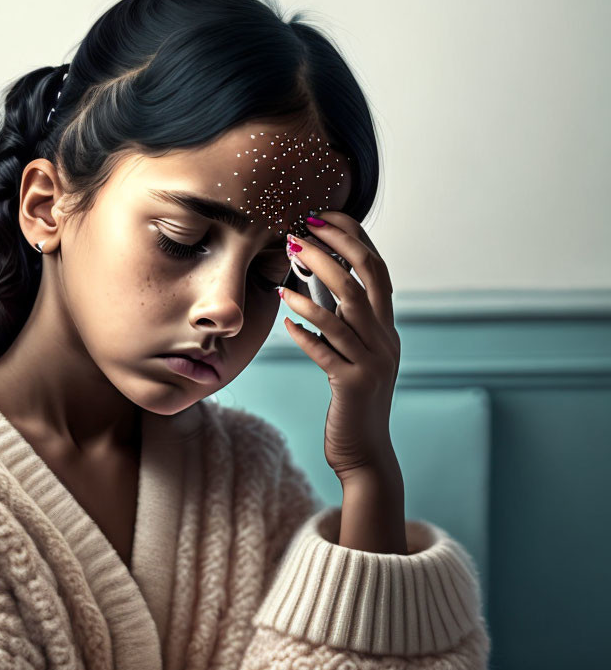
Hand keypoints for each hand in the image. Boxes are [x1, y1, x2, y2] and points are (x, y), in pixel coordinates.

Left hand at [278, 211, 401, 480]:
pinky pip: (324, 350)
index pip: (376, 268)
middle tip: (300, 231)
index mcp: (386, 327)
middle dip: (332, 249)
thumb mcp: (352, 353)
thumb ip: (341, 320)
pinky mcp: (352, 385)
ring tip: (283, 272)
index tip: (322, 216)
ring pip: (344, 310)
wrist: (365, 453)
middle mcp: (385, 339)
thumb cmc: (352, 399)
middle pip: (363, 278)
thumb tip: (315, 282)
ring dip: (311, 284)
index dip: (352, 237)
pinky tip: (284, 321)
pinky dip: (303, 331)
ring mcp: (372, 362)